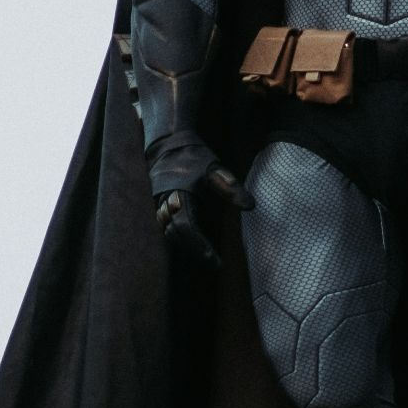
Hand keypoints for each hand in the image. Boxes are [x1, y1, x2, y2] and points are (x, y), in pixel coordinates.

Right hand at [151, 145, 254, 268]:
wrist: (167, 143)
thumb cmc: (194, 156)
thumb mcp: (215, 168)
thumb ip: (231, 187)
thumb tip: (250, 206)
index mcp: (179, 193)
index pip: (187, 226)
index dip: (200, 245)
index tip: (215, 260)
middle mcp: (165, 201)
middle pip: (176, 234)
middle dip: (194, 251)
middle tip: (214, 264)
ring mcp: (158, 204)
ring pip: (168, 233)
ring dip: (185, 246)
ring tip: (206, 257)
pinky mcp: (157, 205)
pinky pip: (165, 227)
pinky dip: (179, 238)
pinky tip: (192, 244)